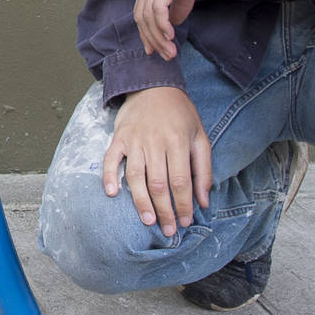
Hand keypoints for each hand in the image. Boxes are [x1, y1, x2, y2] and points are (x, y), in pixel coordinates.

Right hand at [103, 85, 210, 236]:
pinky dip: (110, 176)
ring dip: (141, 201)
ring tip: (147, 220)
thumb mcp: (200, 136)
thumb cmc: (180, 114)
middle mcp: (155, 142)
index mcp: (178, 142)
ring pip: (136, 176)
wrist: (153, 85)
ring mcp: (135, 140)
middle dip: (164, 210)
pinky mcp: (119, 137)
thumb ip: (203, 169)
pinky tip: (111, 193)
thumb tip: (203, 200)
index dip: (183, 204)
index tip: (185, 221)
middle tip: (168, 230)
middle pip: (159, 183)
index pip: (181, 181)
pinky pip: (111, 159)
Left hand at [134, 0, 222, 60]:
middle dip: (151, 39)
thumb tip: (177, 21)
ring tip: (170, 52)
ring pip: (148, 16)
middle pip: (141, 16)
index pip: (141, 10)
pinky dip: (162, 25)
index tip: (154, 49)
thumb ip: (181, 1)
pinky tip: (171, 36)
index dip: (146, 31)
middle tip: (164, 56)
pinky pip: (158, 8)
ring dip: (158, 38)